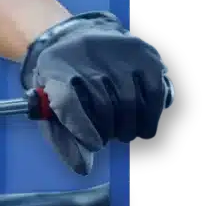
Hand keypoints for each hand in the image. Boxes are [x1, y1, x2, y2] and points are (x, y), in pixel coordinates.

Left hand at [20, 11, 171, 174]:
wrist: (74, 37)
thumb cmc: (63, 81)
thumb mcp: (51, 105)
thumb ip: (63, 138)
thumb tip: (83, 167)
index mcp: (54, 70)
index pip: (68, 102)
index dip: (83, 129)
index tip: (95, 144)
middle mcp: (84, 56)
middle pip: (103, 105)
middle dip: (110, 130)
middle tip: (112, 137)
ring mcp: (115, 52)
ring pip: (130, 101)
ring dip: (132, 126)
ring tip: (126, 132)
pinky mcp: (142, 53)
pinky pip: (153, 91)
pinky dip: (152, 114)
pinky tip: (145, 124)